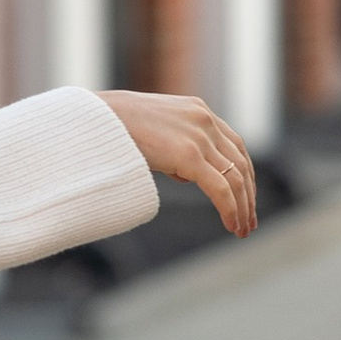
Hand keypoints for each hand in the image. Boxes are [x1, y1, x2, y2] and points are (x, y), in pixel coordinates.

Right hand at [101, 91, 258, 236]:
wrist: (92, 119)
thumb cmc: (112, 126)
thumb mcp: (153, 130)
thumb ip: (175, 146)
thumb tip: (186, 173)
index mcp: (197, 110)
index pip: (234, 146)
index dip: (244, 175)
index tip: (245, 198)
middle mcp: (204, 120)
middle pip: (240, 163)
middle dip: (248, 195)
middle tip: (248, 221)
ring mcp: (199, 136)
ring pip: (235, 178)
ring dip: (243, 207)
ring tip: (242, 229)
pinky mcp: (189, 155)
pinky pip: (221, 188)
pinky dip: (231, 209)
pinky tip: (232, 226)